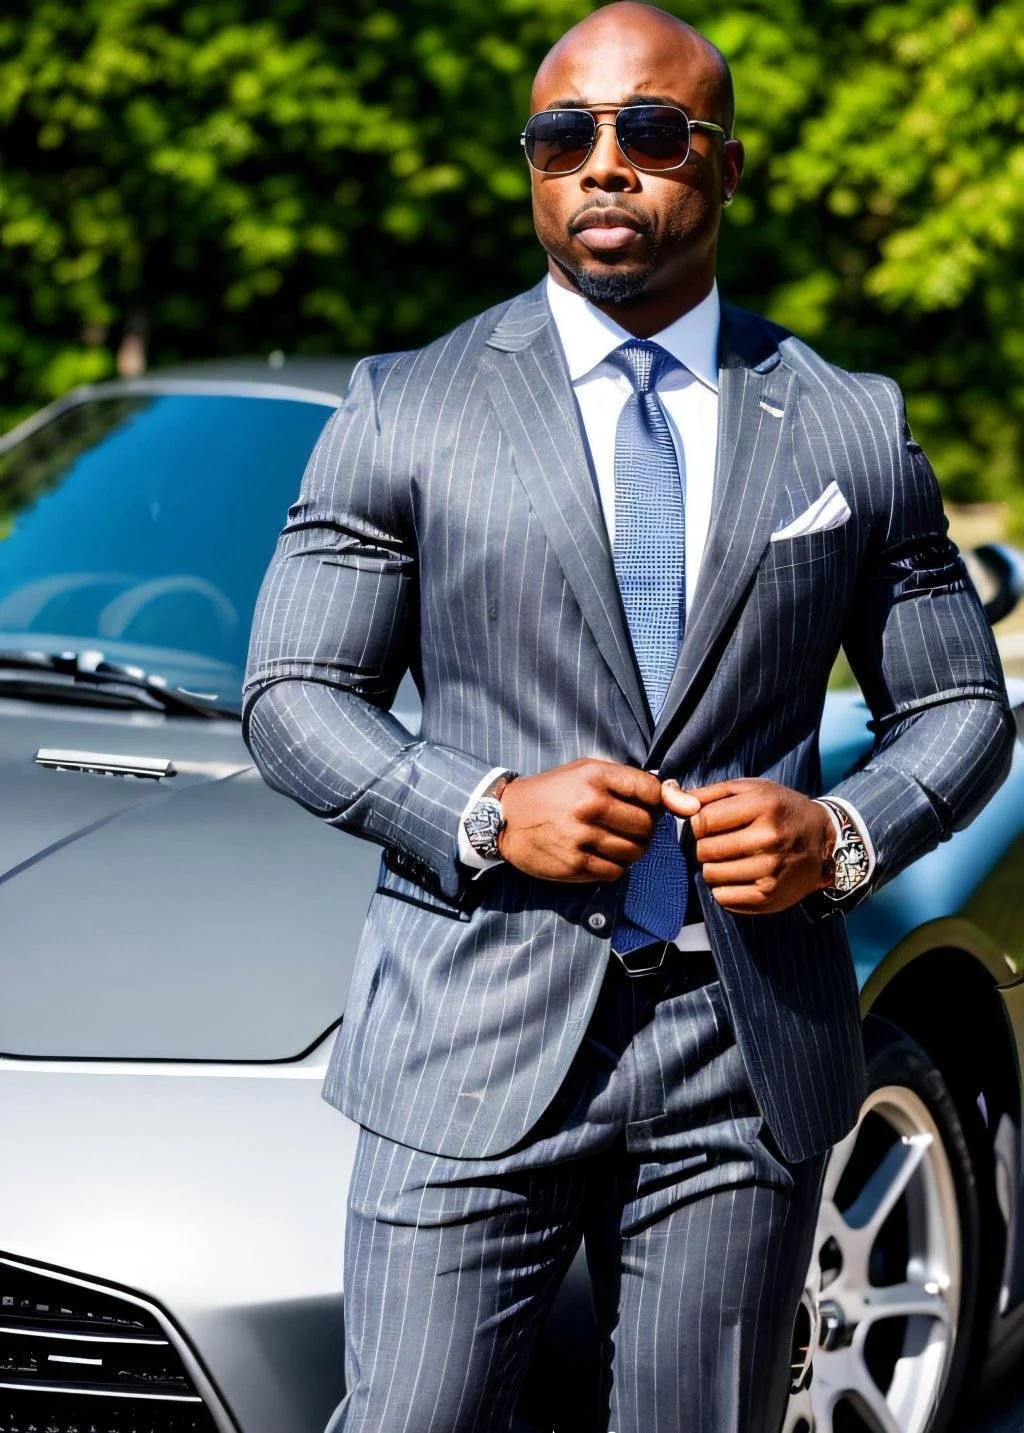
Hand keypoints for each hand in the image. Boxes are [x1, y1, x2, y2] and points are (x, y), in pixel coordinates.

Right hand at [498, 758, 665, 882]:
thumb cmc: (553, 791)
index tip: (648, 805)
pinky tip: (603, 855)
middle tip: (631, 826)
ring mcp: (582, 837)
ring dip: (633, 849)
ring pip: (635, 851)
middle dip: (645, 827)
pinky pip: (616, 871)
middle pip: (646, 825)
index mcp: (594, 776)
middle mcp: (589, 805)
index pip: (651, 790)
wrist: (506, 818)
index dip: (658, 800)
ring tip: (617, 841)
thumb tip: (685, 802)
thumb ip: (630, 781)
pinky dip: (616, 866)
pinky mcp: (574, 864)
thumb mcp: (585, 771)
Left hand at [662, 777, 833, 913]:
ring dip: (714, 867)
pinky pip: (722, 897)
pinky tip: (741, 876)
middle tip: (725, 842)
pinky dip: (724, 888)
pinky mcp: (769, 897)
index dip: (699, 823)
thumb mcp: (749, 790)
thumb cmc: (780, 810)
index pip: (702, 820)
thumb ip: (705, 794)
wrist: (825, 843)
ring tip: (734, 858)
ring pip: (710, 875)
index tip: (712, 823)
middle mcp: (769, 838)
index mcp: (763, 806)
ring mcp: (770, 871)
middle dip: (706, 846)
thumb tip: (667, 794)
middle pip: (703, 850)